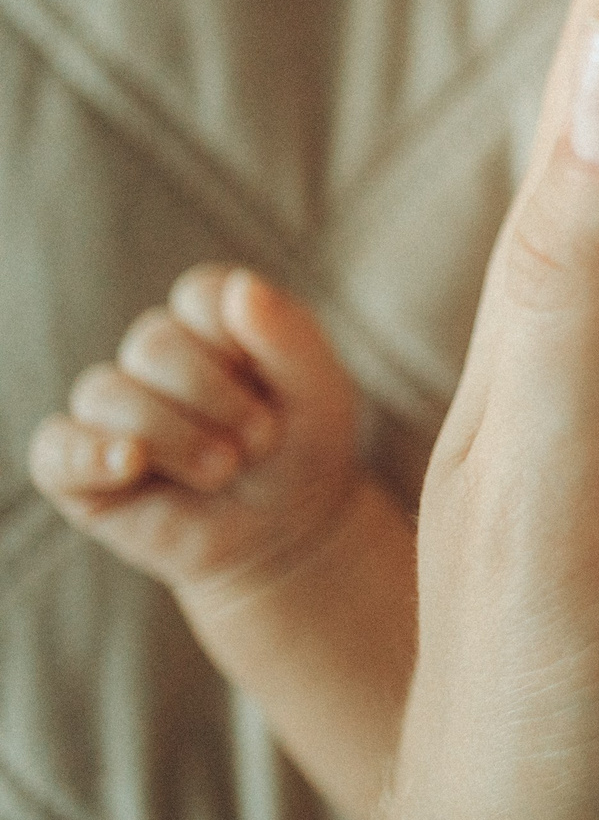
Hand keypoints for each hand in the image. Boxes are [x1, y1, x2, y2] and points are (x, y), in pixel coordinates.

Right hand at [32, 263, 361, 602]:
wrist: (288, 532)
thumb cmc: (303, 452)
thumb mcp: (320, 392)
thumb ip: (289, 335)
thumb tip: (243, 287)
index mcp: (209, 322)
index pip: (201, 296)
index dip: (243, 345)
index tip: (279, 389)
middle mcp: (152, 356)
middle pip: (152, 344)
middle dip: (216, 399)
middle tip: (260, 442)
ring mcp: (112, 410)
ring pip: (107, 393)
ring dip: (176, 437)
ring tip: (224, 470)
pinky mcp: (79, 466)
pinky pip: (56, 448)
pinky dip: (88, 453)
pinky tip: (130, 462)